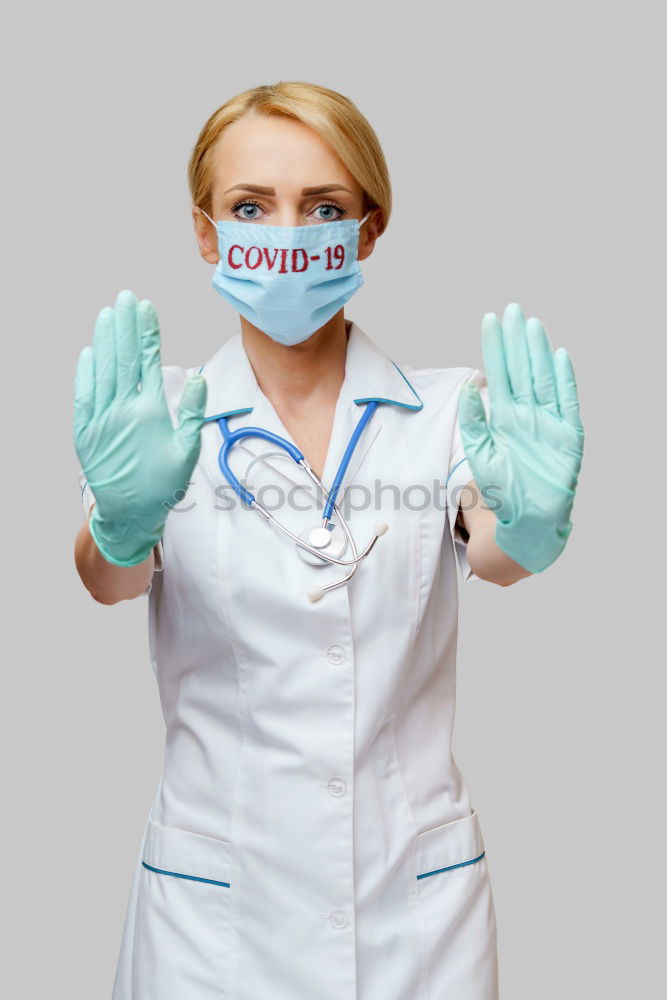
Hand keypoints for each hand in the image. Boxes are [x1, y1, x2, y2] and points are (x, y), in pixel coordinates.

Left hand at [73, 289, 206, 565]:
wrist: (129, 513)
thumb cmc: (162, 485)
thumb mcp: (187, 453)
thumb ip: (192, 414)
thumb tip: (197, 379)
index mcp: (152, 412)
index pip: (149, 361)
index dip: (148, 332)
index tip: (146, 308)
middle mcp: (124, 410)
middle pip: (125, 357)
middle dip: (126, 325)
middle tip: (125, 298)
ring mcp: (101, 418)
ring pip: (104, 369)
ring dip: (107, 339)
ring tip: (109, 314)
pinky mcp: (84, 430)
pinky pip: (85, 393)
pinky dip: (87, 370)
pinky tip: (91, 351)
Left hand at [458, 302, 583, 572]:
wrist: (527, 521)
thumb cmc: (503, 489)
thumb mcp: (480, 454)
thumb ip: (473, 422)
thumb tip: (468, 389)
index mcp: (505, 417)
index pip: (500, 373)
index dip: (496, 347)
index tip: (490, 320)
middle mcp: (527, 414)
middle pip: (522, 369)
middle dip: (516, 340)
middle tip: (511, 310)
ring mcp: (548, 422)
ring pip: (543, 379)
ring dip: (537, 352)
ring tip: (531, 325)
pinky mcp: (567, 435)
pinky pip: (566, 402)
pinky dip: (564, 380)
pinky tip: (559, 356)